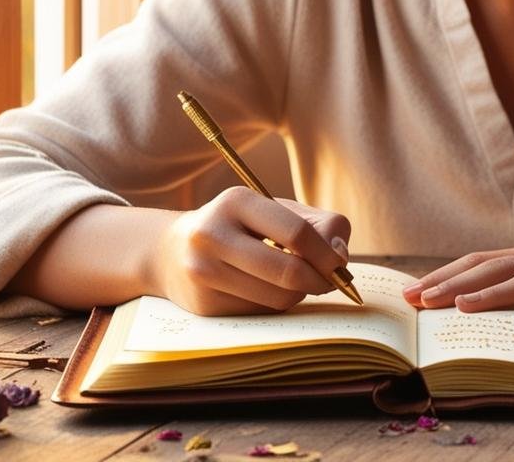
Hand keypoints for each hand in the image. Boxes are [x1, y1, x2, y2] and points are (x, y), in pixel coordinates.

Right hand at [151, 186, 351, 315]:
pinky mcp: (203, 304)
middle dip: (320, 280)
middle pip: (288, 272)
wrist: (171, 251)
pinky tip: (265, 289)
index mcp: (236, 201)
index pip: (297, 233)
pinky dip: (275, 304)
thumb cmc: (239, 226)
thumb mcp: (274, 210)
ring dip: (299, 294)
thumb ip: (317, 225)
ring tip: (295, 281)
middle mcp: (213, 235)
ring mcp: (204, 272)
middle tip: (330, 281)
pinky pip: (261, 312)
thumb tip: (340, 257)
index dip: (327, 253)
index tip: (341, 264)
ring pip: (278, 298)